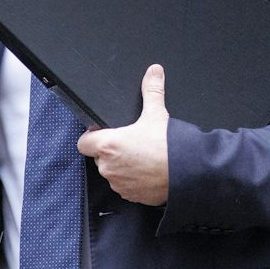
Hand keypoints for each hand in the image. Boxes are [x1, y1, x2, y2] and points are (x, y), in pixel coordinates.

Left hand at [76, 63, 170, 204]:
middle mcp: (108, 167)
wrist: (186, 174)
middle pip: (99, 157)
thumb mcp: (157, 113)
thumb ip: (152, 90)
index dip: (92, 136)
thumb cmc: (168, 147)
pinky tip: (148, 171)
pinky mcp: (130, 196)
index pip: (83, 142)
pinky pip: (125, 186)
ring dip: (121, 166)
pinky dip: (133, 179)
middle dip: (110, 151)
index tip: (104, 132)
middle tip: (130, 142)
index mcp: (108, 145)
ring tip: (142, 157)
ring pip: (112, 172)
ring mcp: (119, 184)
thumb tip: (154, 72)